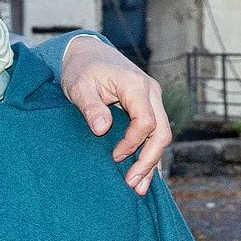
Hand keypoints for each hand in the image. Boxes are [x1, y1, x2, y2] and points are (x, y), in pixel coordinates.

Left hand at [59, 35, 171, 195]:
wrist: (86, 53)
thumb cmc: (81, 69)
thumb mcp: (78, 85)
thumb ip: (90, 106)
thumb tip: (102, 129)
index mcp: (135, 84)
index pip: (146, 121)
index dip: (132, 143)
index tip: (114, 156)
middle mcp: (150, 91)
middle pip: (161, 132)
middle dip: (148, 160)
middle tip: (131, 183)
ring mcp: (152, 99)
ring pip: (161, 135)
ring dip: (151, 161)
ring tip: (138, 188)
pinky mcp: (148, 106)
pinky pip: (154, 133)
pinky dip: (149, 153)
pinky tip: (144, 175)